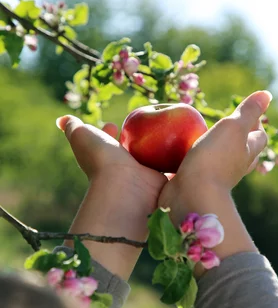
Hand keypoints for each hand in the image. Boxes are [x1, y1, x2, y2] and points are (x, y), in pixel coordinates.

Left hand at [56, 115, 166, 279]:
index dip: (108, 132)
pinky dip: (179, 162)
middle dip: (136, 140)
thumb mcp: (82, 137)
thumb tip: (60, 120)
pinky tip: (186, 150)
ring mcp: (145, 177)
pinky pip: (174, 170)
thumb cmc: (102, 161)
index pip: (107, 142)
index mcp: (107, 159)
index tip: (113, 123)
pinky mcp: (164, 183)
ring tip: (171, 134)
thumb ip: (72, 126)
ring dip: (160, 150)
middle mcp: (125, 169)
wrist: (125, 188)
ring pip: (153, 160)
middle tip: (146, 126)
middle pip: (132, 150)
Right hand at [158, 91, 271, 264]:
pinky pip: (198, 169)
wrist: (192, 195)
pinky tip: (182, 153)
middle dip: (239, 139)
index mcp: (247, 152)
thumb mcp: (233, 128)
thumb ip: (248, 111)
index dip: (256, 124)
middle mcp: (234, 166)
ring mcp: (215, 177)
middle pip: (243, 151)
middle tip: (229, 126)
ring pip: (221, 161)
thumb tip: (266, 94)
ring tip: (205, 138)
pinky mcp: (196, 183)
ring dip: (217, 151)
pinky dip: (195, 160)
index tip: (250, 114)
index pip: (258, 136)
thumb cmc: (214, 158)